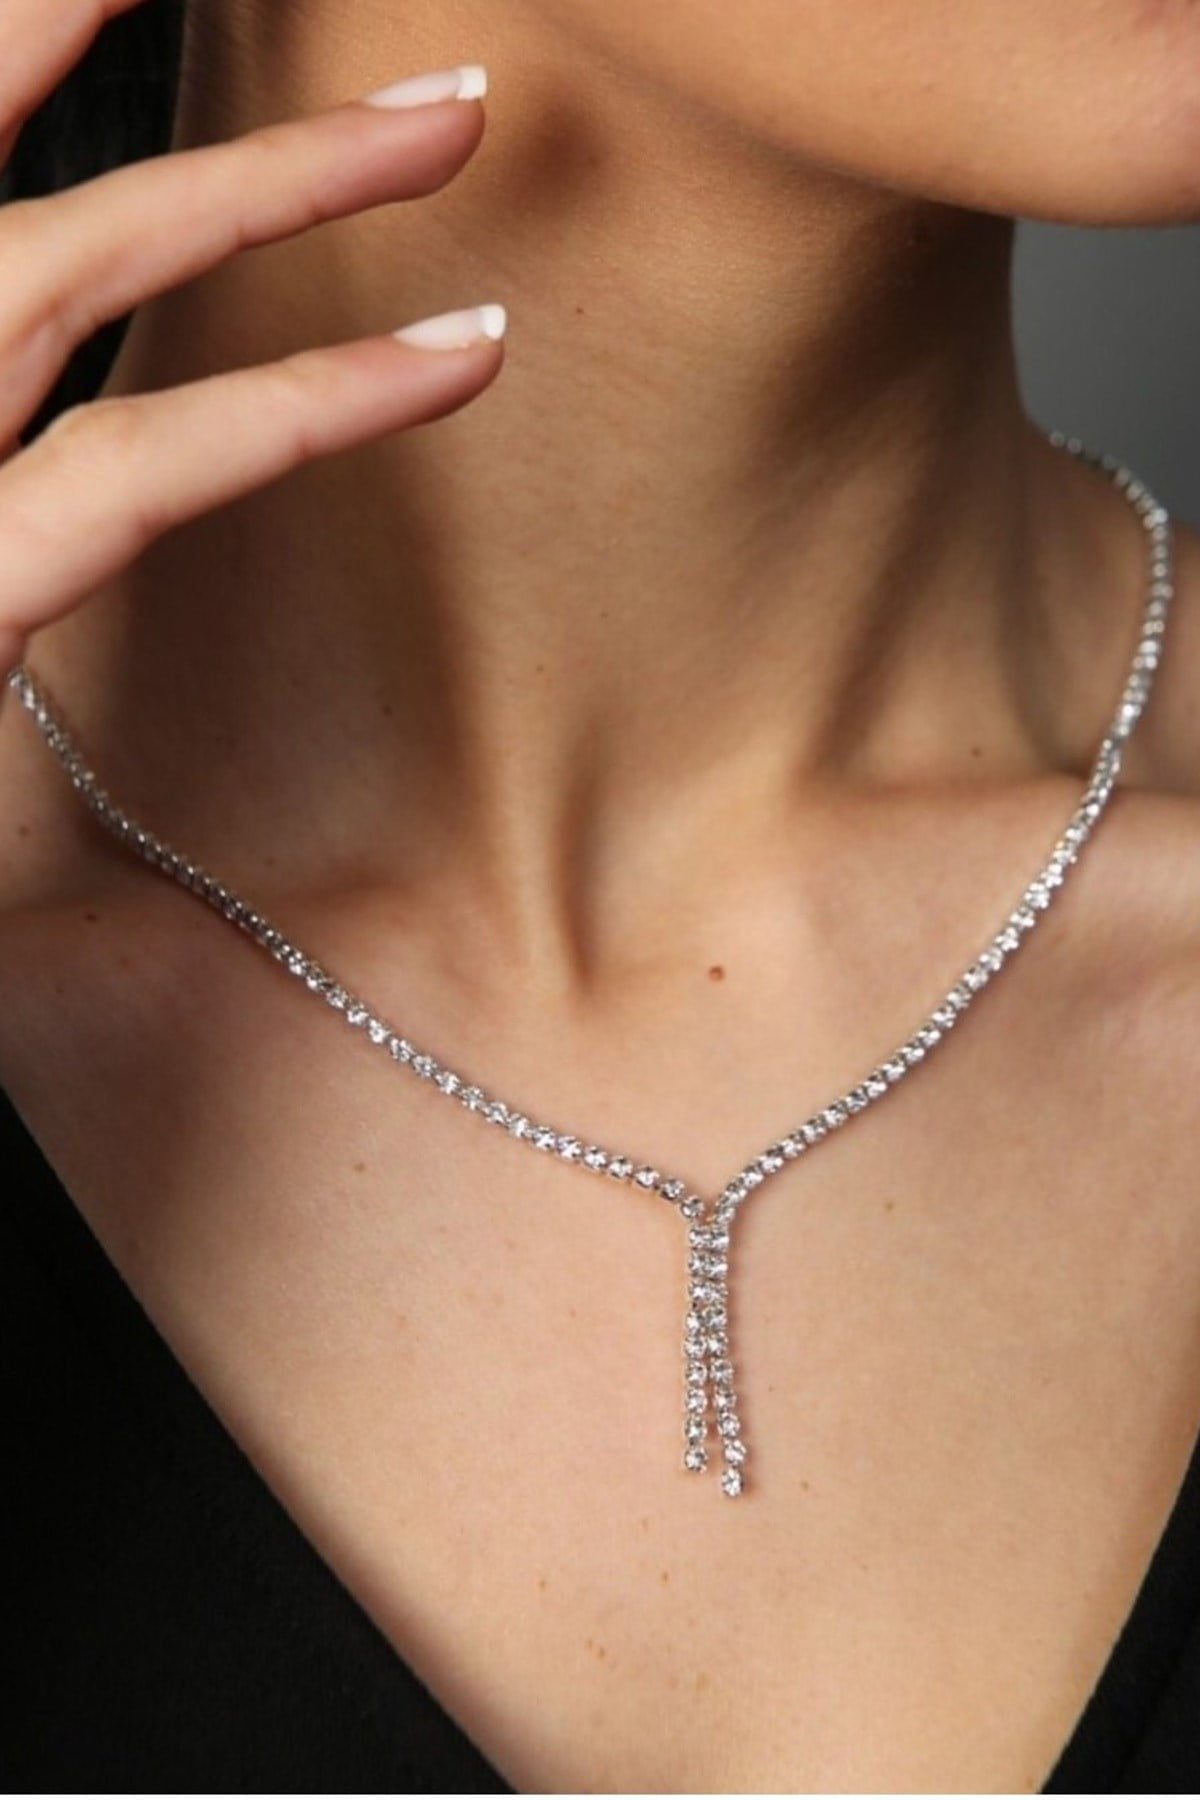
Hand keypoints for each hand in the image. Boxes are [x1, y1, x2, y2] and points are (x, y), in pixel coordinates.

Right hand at [0, 1, 503, 675]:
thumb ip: (15, 442)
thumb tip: (61, 413)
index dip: (26, 43)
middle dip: (89, 8)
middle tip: (316, 3)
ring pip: (73, 254)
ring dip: (277, 178)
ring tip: (451, 111)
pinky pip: (147, 462)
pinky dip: (313, 404)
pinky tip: (461, 354)